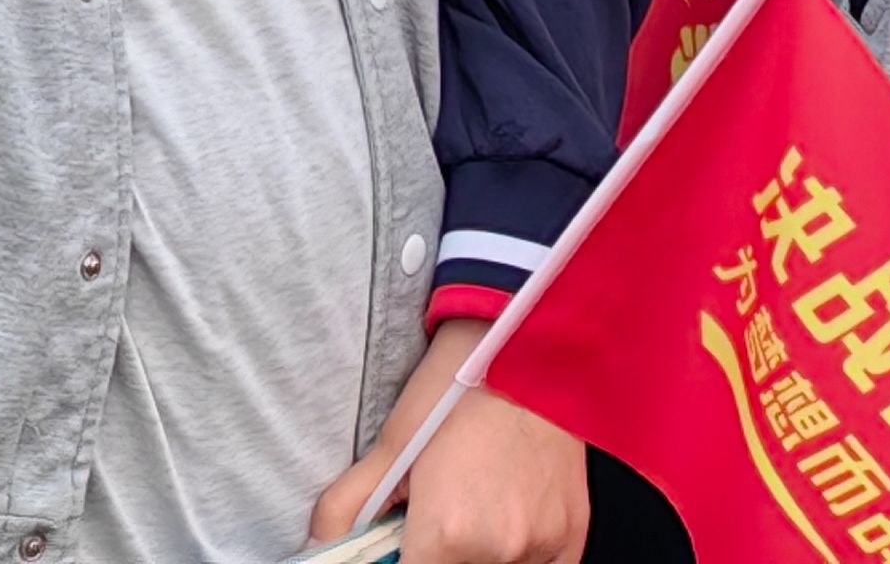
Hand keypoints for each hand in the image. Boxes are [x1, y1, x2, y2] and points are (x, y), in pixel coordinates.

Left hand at [311, 325, 583, 563]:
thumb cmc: (455, 389)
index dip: (399, 562)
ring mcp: (541, 548)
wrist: (526, 347)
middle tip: (433, 521)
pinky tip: (504, 521)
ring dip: (475, 555)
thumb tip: (318, 546)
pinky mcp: (571, 538)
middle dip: (435, 555)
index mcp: (448, 534)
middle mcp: (499, 551)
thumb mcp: (390, 445)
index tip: (399, 547)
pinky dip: (514, 556)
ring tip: (471, 510)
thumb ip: (345, 508)